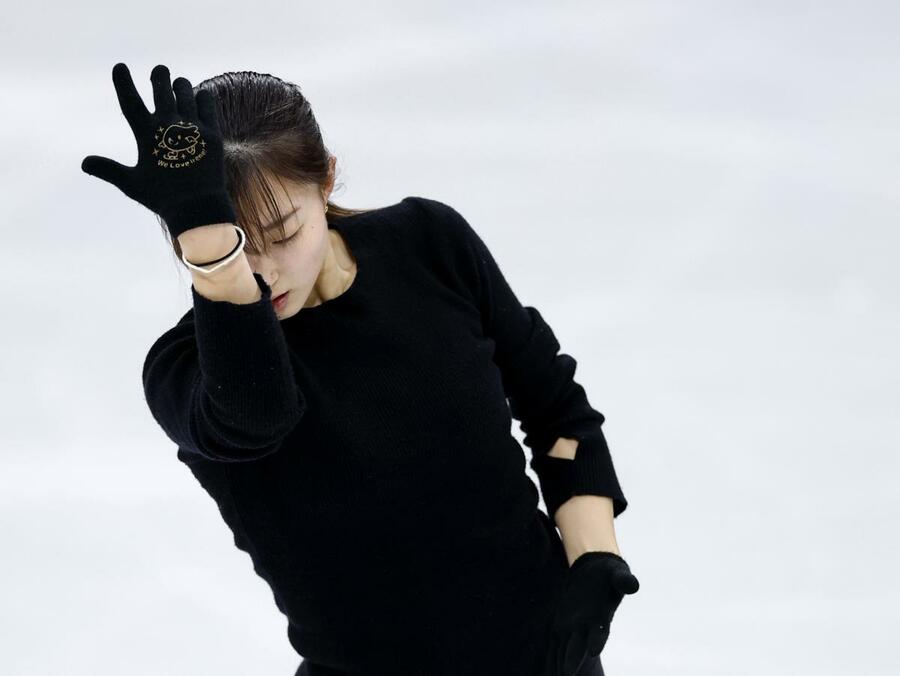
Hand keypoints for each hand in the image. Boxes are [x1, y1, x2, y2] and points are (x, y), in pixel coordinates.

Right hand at [81, 62, 236, 238]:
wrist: (198, 209)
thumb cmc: (162, 198)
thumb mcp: (131, 184)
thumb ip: (108, 169)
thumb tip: (84, 163)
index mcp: (146, 134)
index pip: (130, 100)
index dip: (123, 82)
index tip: (120, 67)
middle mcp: (169, 125)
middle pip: (161, 89)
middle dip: (159, 76)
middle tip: (159, 71)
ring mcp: (192, 128)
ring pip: (186, 92)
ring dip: (180, 85)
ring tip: (178, 84)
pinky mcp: (212, 134)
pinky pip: (208, 105)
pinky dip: (203, 97)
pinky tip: (200, 96)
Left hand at [544, 551, 639, 675]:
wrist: (595, 574)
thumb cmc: (609, 575)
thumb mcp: (617, 574)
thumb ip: (623, 580)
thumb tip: (633, 584)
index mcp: (601, 617)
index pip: (600, 632)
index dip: (596, 641)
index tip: (594, 651)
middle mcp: (587, 626)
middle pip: (578, 646)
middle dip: (573, 659)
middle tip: (568, 674)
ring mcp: (573, 627)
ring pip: (564, 648)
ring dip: (559, 662)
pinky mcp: (562, 624)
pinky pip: (554, 641)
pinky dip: (550, 655)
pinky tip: (547, 669)